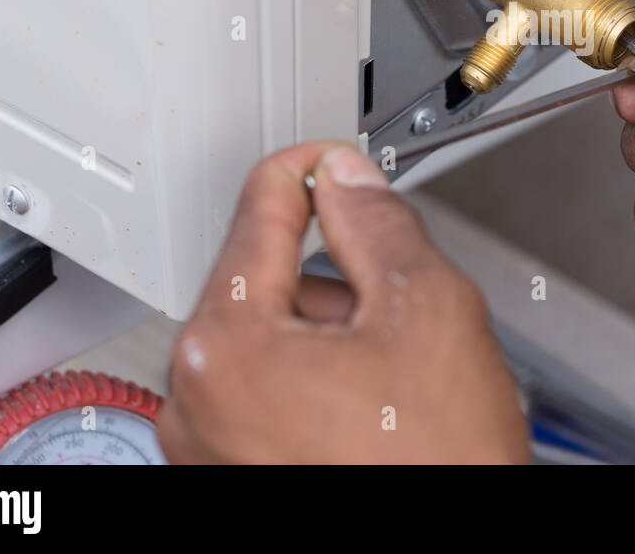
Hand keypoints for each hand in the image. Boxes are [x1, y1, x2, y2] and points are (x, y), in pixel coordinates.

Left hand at [157, 142, 530, 462]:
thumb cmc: (438, 466)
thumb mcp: (427, 309)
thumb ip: (378, 223)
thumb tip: (346, 177)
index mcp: (228, 347)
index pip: (259, 212)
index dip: (310, 169)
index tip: (332, 160)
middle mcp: (196, 401)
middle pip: (263, 281)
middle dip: (332, 276)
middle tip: (398, 305)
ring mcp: (208, 448)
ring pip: (270, 339)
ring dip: (328, 333)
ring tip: (396, 378)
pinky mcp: (232, 475)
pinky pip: (266, 394)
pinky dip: (315, 382)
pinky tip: (374, 408)